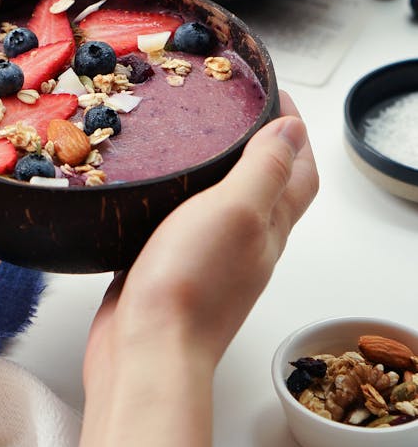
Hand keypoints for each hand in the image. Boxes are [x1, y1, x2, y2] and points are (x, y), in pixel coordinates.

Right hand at [86, 92, 317, 370]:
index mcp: (269, 228)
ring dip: (215, 170)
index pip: (300, 173)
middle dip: (257, 145)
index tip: (274, 96)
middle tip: (231, 111)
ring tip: (189, 138)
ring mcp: (208, 258)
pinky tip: (153, 187)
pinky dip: (177, 197)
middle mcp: (245, 244)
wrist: (144, 350)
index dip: (296, 133)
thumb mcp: (236, 211)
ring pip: (222, 204)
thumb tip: (292, 130)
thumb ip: (265, 170)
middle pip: (267, 187)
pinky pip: (182, 222)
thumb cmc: (192, 284)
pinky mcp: (169, 267)